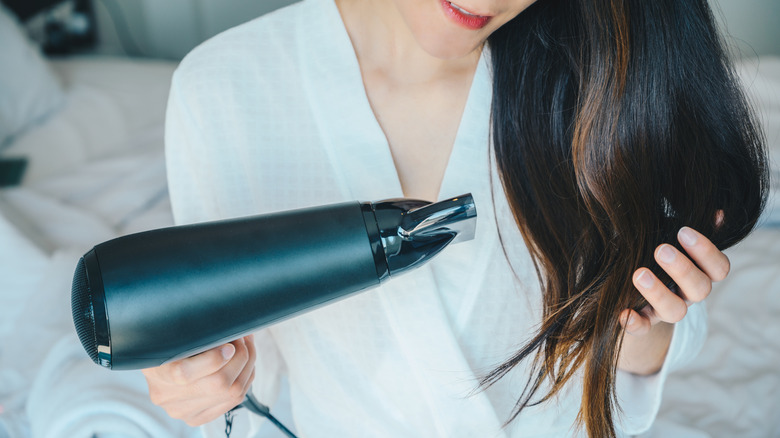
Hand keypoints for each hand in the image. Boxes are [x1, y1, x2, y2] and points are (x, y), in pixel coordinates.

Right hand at [142, 335, 255, 425]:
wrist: (158, 370)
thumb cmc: (168, 347)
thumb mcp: (174, 336)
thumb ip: (198, 336)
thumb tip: (228, 330)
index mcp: (158, 374)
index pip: (185, 374)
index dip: (214, 358)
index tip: (228, 343)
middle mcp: (169, 398)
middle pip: (218, 385)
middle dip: (240, 357)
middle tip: (243, 339)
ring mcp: (183, 411)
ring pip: (232, 394)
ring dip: (247, 366)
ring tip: (247, 348)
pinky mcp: (197, 417)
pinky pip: (233, 401)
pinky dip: (245, 380)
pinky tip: (244, 365)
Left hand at [618, 224, 728, 374]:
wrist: (629, 272)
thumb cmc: (655, 247)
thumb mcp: (670, 232)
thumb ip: (692, 223)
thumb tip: (718, 213)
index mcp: (701, 271)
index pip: (719, 268)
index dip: (706, 252)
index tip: (683, 231)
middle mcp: (688, 293)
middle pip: (700, 289)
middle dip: (682, 269)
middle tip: (661, 249)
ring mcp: (666, 309)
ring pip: (675, 311)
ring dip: (659, 293)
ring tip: (639, 273)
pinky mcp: (644, 320)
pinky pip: (643, 329)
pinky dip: (635, 324)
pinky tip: (623, 313)